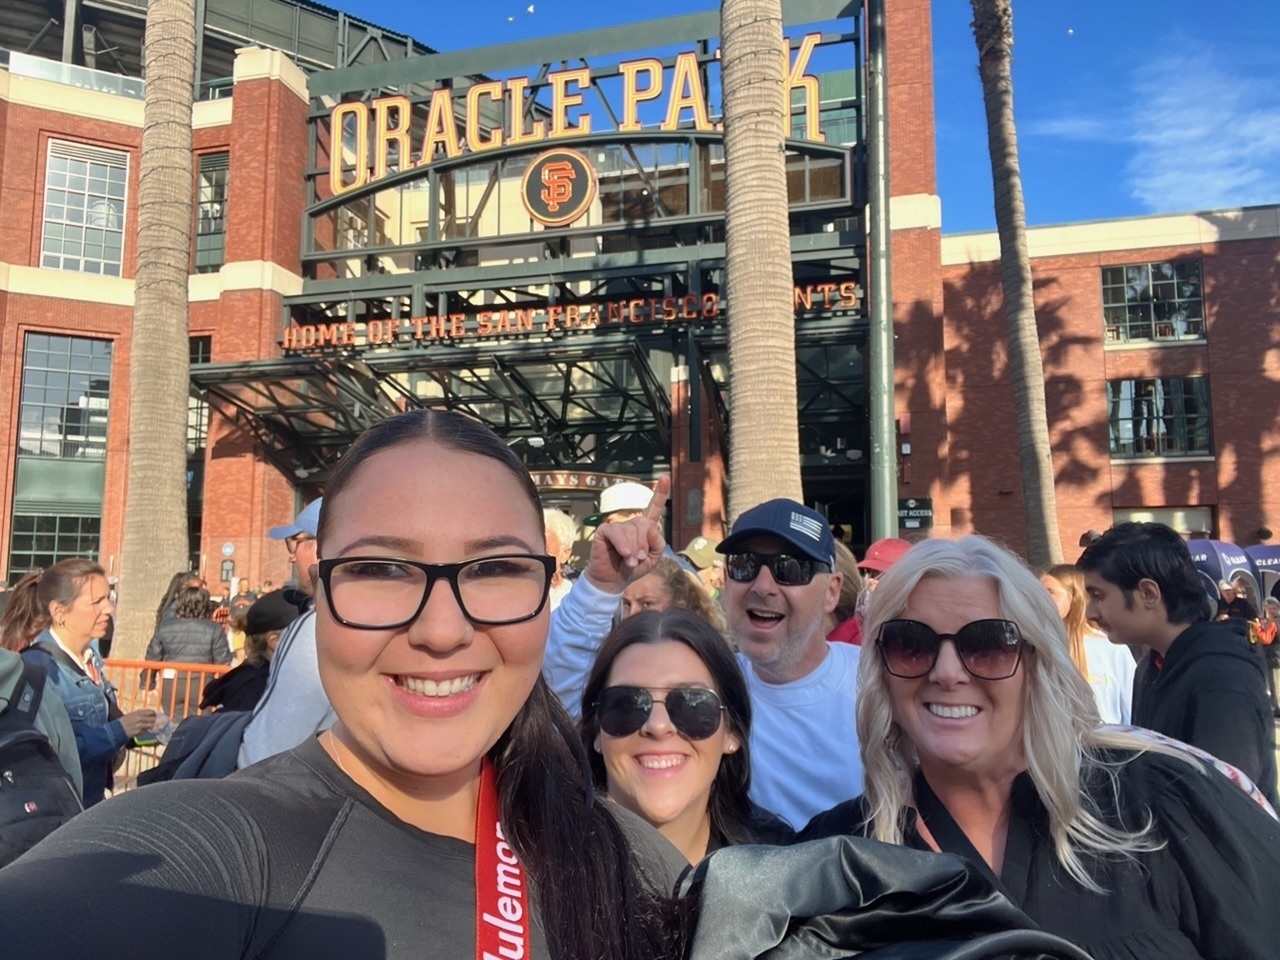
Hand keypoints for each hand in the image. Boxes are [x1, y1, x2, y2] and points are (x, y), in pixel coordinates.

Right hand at [119, 709, 158, 737]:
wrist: (117, 729)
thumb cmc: (124, 722)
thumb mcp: (131, 715)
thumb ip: (140, 714)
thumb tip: (149, 714)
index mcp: (137, 712)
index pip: (151, 712)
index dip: (154, 714)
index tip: (155, 715)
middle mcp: (139, 717)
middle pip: (153, 718)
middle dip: (155, 720)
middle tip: (156, 722)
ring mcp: (139, 724)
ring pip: (151, 725)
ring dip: (152, 726)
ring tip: (151, 727)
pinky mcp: (138, 731)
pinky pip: (146, 730)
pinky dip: (147, 730)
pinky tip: (146, 730)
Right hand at [582, 477, 669, 593]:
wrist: (614, 580)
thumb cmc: (633, 568)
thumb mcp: (653, 559)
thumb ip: (658, 544)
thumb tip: (651, 527)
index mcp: (645, 528)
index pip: (654, 508)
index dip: (660, 493)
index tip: (666, 477)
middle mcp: (632, 524)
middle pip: (644, 524)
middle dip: (643, 544)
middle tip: (638, 558)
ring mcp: (618, 526)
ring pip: (631, 530)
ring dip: (633, 549)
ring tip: (630, 561)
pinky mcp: (605, 531)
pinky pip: (617, 532)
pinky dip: (622, 544)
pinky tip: (624, 554)